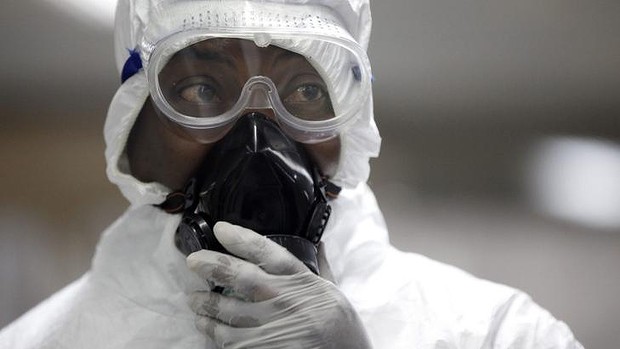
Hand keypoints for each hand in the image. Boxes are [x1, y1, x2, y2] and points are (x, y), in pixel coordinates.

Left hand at [186, 222, 371, 348]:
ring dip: (206, 305)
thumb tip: (319, 244)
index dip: (242, 238)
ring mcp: (273, 329)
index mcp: (304, 282)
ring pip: (228, 312)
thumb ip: (322, 269)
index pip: (269, 253)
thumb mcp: (335, 295)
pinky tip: (206, 327)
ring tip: (194, 301)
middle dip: (212, 265)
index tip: (221, 229)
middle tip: (193, 262)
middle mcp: (286, 301)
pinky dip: (214, 333)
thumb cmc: (342, 331)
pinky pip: (230, 342)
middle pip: (241, 277)